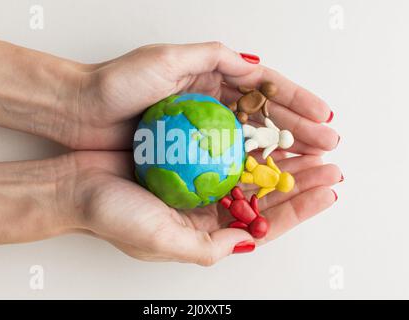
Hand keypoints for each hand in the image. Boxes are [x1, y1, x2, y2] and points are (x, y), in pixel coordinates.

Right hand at [64, 151, 340, 264]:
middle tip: (329, 166)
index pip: (262, 224)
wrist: (76, 185)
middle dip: (299, 183)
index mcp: (205, 233)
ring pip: (249, 172)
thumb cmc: (113, 215)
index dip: (298, 210)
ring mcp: (196, 182)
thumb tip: (246, 240)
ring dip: (280, 161)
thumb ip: (206, 248)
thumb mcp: (161, 241)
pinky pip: (225, 149)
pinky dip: (247, 143)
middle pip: (263, 197)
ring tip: (308, 148)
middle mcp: (205, 209)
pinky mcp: (186, 158)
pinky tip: (266, 133)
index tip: (326, 193)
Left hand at [74, 42, 339, 151]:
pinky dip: (249, 169)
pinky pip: (226, 162)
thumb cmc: (117, 84)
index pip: (263, 90)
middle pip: (264, 118)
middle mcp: (210, 105)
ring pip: (250, 142)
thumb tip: (255, 66)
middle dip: (299, 130)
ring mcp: (201, 132)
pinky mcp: (188, 155)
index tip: (324, 117)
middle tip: (328, 146)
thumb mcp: (166, 59)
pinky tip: (271, 177)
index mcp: (210, 79)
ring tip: (311, 163)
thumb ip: (213, 57)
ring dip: (281, 153)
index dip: (297, 102)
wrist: (80, 112)